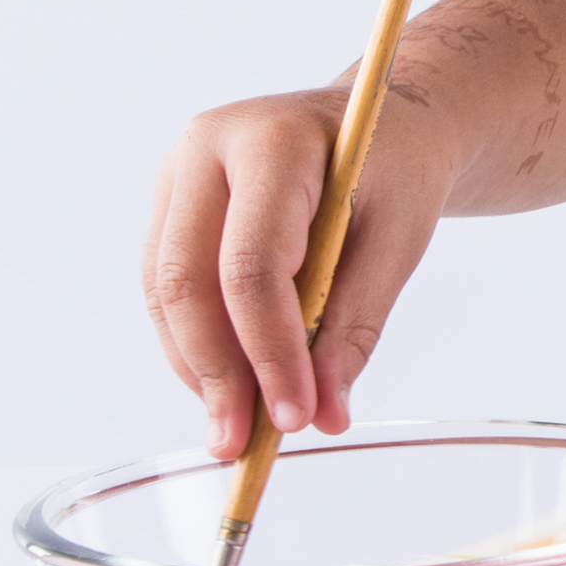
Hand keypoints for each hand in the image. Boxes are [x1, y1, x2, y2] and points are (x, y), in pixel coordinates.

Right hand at [141, 85, 454, 451]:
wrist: (377, 120)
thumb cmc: (396, 171)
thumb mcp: (401, 239)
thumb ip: (356, 325)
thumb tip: (323, 416)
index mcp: (272, 139)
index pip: (252, 264)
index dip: (269, 350)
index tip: (295, 418)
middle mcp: (205, 147)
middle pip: (187, 281)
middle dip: (215, 373)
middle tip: (241, 445)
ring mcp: (177, 174)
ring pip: (164, 292)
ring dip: (197, 369)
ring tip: (236, 431)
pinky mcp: (170, 205)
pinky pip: (166, 289)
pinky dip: (194, 345)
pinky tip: (228, 387)